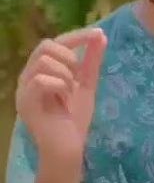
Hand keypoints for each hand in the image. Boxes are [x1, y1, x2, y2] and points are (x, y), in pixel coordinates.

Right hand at [16, 27, 106, 158]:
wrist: (68, 148)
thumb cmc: (74, 120)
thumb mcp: (86, 85)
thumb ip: (91, 61)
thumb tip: (100, 35)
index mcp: (40, 71)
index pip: (54, 43)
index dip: (76, 36)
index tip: (97, 34)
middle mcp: (28, 76)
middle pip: (45, 45)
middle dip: (69, 58)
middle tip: (76, 79)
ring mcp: (23, 89)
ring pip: (43, 61)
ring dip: (65, 74)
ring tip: (69, 93)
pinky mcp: (24, 102)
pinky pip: (40, 79)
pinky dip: (59, 85)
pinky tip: (63, 99)